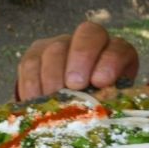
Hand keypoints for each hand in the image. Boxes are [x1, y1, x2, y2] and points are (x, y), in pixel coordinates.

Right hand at [16, 21, 138, 100]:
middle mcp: (89, 41)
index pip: (117, 48)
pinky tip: (36, 101)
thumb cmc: (94, 107)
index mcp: (116, 52)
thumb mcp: (107, 105)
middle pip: (86, 35)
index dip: (109, 62)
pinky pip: (31, 63)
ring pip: (55, 50)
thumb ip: (108, 103)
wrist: (69, 107)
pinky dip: (33, 84)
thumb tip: (101, 111)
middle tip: (75, 86)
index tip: (101, 82)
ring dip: (54, 77)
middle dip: (80, 60)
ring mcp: (60, 45)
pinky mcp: (35, 54)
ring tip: (54, 100)